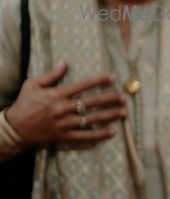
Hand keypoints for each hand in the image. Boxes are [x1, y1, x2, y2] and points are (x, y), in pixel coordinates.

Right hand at [5, 60, 126, 145]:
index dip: (98, 80)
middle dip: (110, 99)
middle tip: (125, 97)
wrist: (15, 128)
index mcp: (56, 95)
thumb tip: (64, 62)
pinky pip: (85, 136)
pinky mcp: (64, 136)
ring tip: (124, 112)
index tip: (113, 77)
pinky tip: (112, 132)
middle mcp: (62, 109)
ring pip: (91, 119)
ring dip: (110, 116)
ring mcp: (64, 123)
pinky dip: (99, 135)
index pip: (82, 85)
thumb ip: (50, 75)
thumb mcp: (33, 85)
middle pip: (91, 103)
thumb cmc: (24, 104)